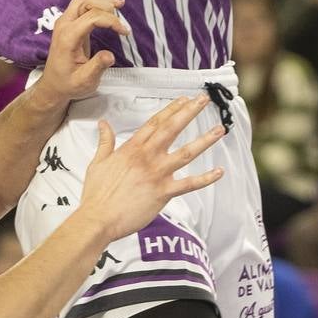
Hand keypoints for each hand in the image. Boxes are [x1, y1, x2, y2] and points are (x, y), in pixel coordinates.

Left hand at [37, 0, 130, 110]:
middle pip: (84, 0)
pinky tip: (111, 6)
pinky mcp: (70, 22)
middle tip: (121, 19)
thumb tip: (110, 55)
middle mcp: (64, 24)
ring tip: (120, 5)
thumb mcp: (85, 81)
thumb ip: (97, 67)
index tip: (125, 32)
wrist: (53, 85)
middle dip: (105, 4)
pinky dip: (98, 2)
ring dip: (102, 0)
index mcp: (68, 37)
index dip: (111, 21)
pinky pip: (83, 4)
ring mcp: (65, 21)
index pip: (91, 17)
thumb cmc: (68, 84)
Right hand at [80, 96, 225, 244]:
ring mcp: (158, 174)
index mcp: (132, 148)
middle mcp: (148, 157)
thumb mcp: (98, 162)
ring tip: (219, 130)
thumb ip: (105, 141)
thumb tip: (103, 125)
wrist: (98, 218)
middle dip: (190, 112)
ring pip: (187, 153)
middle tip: (203, 101)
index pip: (156, 122)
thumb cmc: (97, 194)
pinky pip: (189, 184)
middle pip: (173, 128)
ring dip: (205, 140)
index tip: (184, 99)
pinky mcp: (163, 192)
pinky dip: (206, 178)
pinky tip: (219, 172)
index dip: (172, 109)